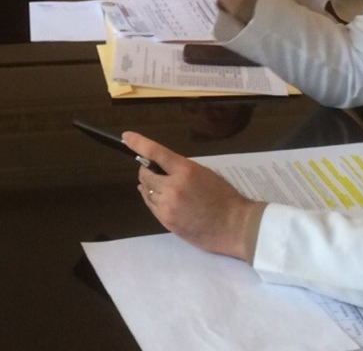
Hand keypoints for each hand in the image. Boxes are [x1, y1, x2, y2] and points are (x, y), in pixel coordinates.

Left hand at [122, 132, 264, 260]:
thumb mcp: (205, 174)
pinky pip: (151, 206)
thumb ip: (181, 170)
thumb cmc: (224, 197)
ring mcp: (167, 206)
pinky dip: (151, 198)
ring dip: (149, 185)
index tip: (126, 137)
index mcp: (185, 170)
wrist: (235, 226)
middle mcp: (173, 187)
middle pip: (146, 174)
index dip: (139, 143)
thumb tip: (159, 168)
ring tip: (160, 185)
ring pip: (146, 191)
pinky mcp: (166, 221)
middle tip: (154, 170)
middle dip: (147, 170)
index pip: (156, 152)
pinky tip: (159, 197)